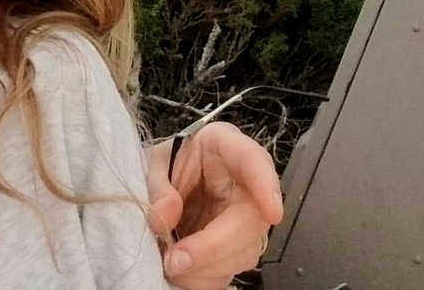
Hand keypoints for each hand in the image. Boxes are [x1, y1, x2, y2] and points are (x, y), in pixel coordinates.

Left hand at [143, 122, 283, 288]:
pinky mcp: (234, 246)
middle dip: (215, 245)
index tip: (272, 211)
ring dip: (207, 268)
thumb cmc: (163, 165)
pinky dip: (204, 278)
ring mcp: (242, 218)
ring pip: (244, 251)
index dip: (266, 185)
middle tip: (177, 260)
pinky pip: (230, 270)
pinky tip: (182, 273)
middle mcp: (242, 183)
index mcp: (223, 146)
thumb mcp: (151, 164)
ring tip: (171, 266)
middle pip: (252, 218)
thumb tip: (166, 214)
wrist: (158, 187)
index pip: (253, 160)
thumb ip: (157, 186)